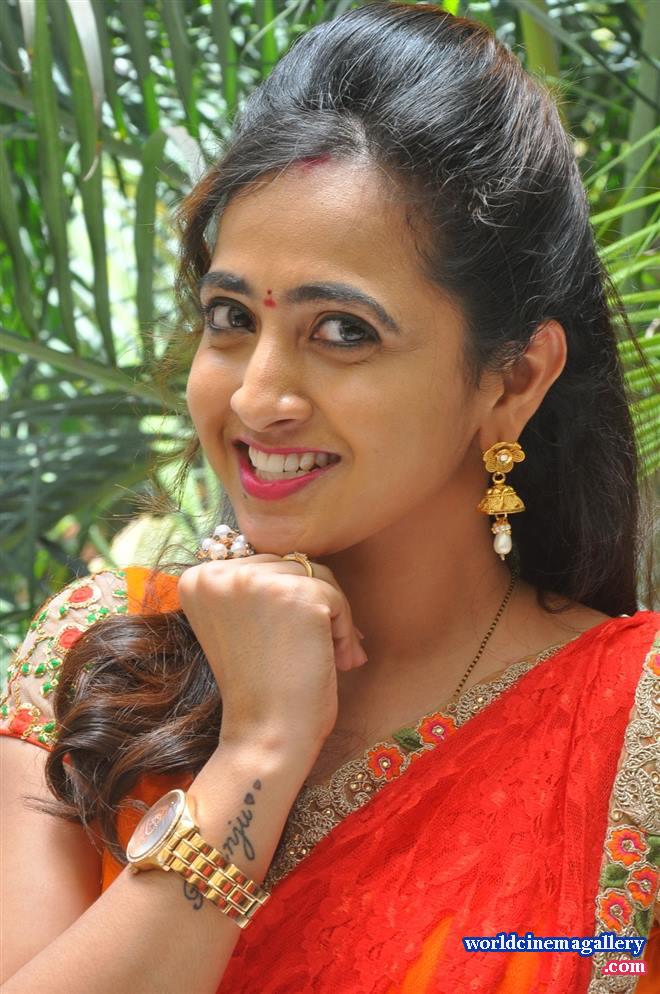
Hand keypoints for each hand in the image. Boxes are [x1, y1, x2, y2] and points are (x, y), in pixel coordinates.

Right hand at [177, 555, 367, 755]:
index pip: (263, 564)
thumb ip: (257, 588)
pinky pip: (335, 596)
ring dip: (331, 617)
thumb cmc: (259, 687)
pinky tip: (338, 660)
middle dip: (312, 606)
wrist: (265, 736)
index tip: (286, 640)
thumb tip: (304, 559)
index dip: (286, 602)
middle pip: (290, 564)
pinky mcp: (294, 594)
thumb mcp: (241, 624)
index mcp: (198, 579)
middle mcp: (219, 574)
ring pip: (316, 576)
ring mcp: (256, 581)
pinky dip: (345, 629)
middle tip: (316, 651)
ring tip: (330, 655)